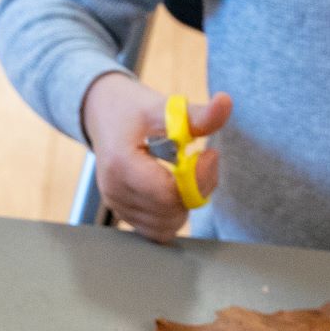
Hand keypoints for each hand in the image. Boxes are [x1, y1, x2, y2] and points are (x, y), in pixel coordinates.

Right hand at [80, 73, 230, 242]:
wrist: (103, 114)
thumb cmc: (134, 110)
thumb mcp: (167, 108)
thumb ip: (199, 114)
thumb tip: (226, 101)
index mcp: (120, 163)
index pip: (168, 194)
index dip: (197, 180)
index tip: (207, 154)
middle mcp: (114, 190)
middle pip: (170, 213)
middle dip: (194, 191)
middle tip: (197, 162)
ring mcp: (116, 205)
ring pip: (167, 225)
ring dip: (184, 203)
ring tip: (182, 174)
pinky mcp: (122, 214)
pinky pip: (157, 230)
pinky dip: (172, 213)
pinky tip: (171, 188)